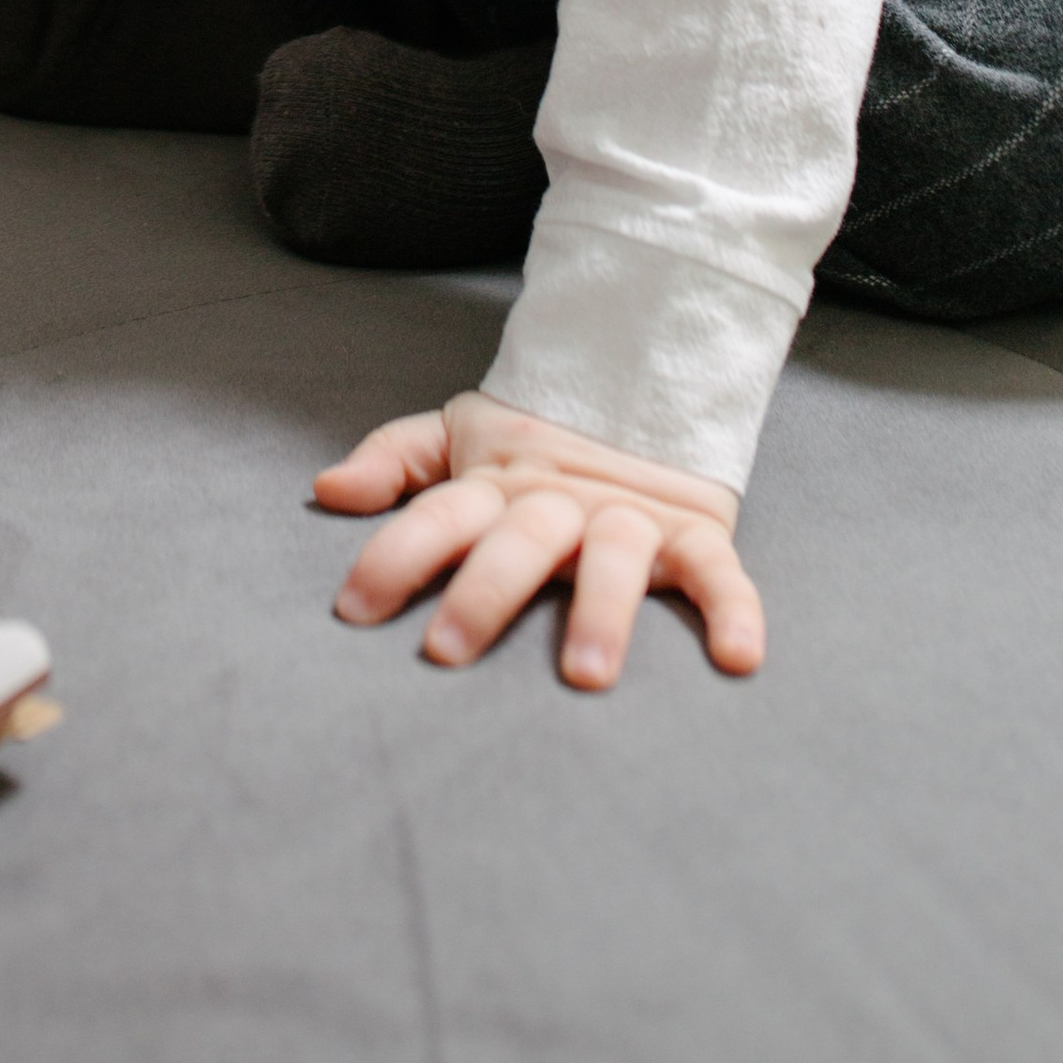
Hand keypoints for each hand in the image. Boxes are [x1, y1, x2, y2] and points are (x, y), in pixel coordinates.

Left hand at [317, 389, 762, 689]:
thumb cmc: (531, 444)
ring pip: (615, 559)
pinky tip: (739, 659)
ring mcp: (630, 517)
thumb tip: (324, 490)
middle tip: (447, 651)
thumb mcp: (455, 438)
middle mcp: (561, 502)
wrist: (639, 385)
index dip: (395, 555)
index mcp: (498, 483)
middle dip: (483, 593)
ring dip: (602, 613)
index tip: (353, 610)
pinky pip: (718, 571)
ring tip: (586, 678)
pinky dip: (734, 609)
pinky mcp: (693, 532)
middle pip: (518, 540)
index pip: (438, 514)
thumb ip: (392, 462)